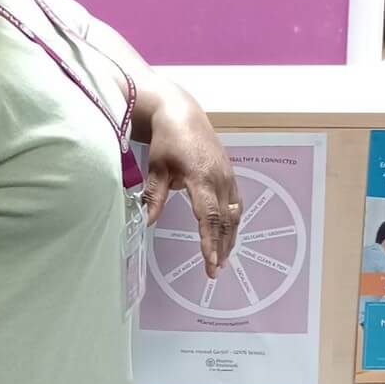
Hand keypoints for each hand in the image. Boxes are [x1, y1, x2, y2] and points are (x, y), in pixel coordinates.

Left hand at [141, 97, 240, 278]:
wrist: (181, 113)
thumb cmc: (167, 138)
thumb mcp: (157, 166)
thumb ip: (154, 194)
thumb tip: (147, 221)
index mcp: (201, 176)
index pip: (208, 215)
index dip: (210, 240)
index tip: (210, 262)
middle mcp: (219, 177)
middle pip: (225, 219)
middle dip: (221, 247)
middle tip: (215, 271)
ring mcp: (227, 175)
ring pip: (234, 213)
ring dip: (230, 237)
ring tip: (222, 260)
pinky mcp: (229, 173)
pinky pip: (236, 202)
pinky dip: (233, 221)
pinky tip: (229, 234)